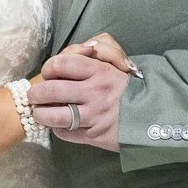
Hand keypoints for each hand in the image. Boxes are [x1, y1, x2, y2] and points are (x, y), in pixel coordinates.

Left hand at [28, 35, 138, 151]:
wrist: (153, 114)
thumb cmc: (128, 86)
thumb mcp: (115, 62)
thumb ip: (94, 53)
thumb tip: (72, 51)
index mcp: (100, 71)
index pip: (61, 64)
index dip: (48, 68)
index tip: (48, 73)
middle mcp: (95, 93)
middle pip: (51, 90)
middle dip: (36, 93)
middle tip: (34, 96)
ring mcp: (94, 117)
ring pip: (54, 116)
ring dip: (41, 114)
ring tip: (40, 113)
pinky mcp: (94, 136)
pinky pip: (65, 133)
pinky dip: (58, 129)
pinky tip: (60, 125)